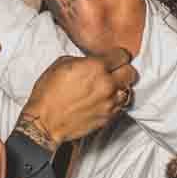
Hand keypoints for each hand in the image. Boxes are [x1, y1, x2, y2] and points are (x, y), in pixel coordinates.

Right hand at [19, 53, 136, 148]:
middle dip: (123, 70)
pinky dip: (116, 101)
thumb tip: (93, 61)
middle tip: (114, 72)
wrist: (45, 122)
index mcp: (95, 67)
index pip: (123, 56)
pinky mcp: (109, 117)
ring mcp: (109, 102)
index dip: (118, 56)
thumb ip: (84, 60)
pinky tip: (104, 100)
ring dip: (121, 87)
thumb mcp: (61, 64)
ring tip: (109, 87)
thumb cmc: (48, 93)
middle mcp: (107, 84)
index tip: (114, 58)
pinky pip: (121, 105)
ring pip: (128, 90)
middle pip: (131, 72)